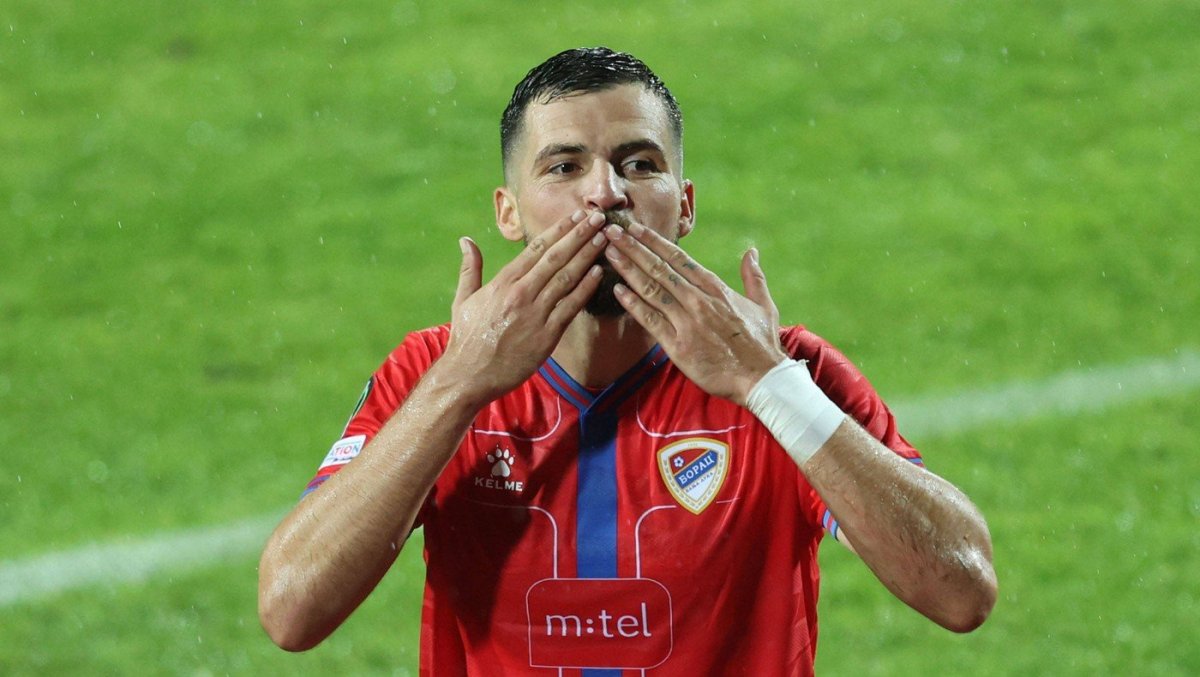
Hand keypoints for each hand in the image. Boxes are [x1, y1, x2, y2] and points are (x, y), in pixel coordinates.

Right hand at [441, 210, 607, 403]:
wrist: (468, 375)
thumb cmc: (466, 338)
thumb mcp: (463, 299)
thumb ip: (470, 268)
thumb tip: (465, 241)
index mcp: (503, 282)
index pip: (536, 248)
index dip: (559, 230)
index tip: (575, 216)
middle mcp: (521, 293)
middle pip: (556, 257)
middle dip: (579, 235)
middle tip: (598, 217)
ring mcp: (536, 313)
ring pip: (567, 277)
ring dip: (588, 255)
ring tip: (604, 238)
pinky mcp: (547, 335)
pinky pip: (571, 307)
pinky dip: (586, 288)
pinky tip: (599, 273)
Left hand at [603, 221, 786, 405]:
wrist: (761, 378)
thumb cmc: (762, 343)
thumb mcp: (764, 305)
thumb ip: (754, 276)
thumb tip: (751, 251)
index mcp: (716, 288)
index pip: (679, 259)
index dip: (655, 242)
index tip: (636, 229)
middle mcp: (698, 300)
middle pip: (660, 268)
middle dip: (634, 248)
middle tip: (612, 232)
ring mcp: (687, 322)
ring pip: (651, 289)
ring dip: (628, 269)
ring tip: (609, 253)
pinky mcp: (678, 345)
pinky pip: (650, 320)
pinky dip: (633, 304)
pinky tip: (617, 290)